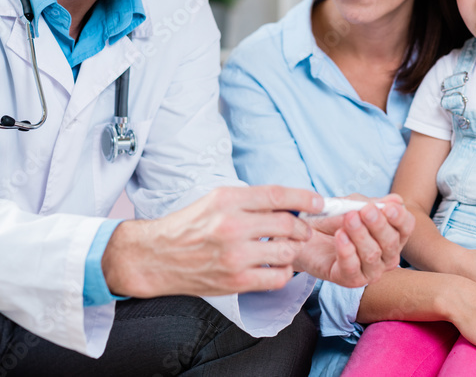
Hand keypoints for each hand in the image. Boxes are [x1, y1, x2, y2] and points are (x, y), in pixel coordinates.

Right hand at [101, 185, 323, 297]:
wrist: (157, 257)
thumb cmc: (188, 226)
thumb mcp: (215, 200)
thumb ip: (250, 201)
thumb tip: (288, 204)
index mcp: (227, 200)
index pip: (277, 195)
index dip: (304, 197)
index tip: (318, 201)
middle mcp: (232, 225)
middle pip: (287, 224)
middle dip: (302, 227)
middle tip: (302, 229)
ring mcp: (234, 255)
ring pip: (286, 251)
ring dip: (293, 249)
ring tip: (286, 248)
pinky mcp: (236, 280)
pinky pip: (277, 277)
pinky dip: (284, 271)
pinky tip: (276, 266)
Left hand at [293, 194, 413, 287]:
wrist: (304, 233)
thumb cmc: (333, 219)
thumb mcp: (352, 204)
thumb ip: (372, 204)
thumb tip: (397, 201)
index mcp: (391, 234)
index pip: (405, 227)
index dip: (399, 217)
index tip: (387, 207)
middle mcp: (385, 256)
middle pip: (391, 242)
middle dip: (378, 225)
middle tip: (364, 210)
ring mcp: (369, 271)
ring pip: (373, 255)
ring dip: (360, 235)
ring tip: (348, 218)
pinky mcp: (350, 280)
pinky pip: (352, 268)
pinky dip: (347, 250)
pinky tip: (340, 235)